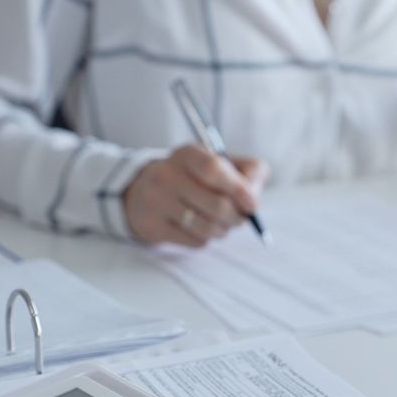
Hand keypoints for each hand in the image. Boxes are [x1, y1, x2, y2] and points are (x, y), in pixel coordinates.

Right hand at [123, 144, 268, 246]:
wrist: (141, 191)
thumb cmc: (192, 177)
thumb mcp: (216, 161)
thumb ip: (248, 170)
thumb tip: (255, 196)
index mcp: (187, 154)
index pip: (213, 169)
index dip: (238, 188)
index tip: (252, 204)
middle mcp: (167, 175)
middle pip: (217, 206)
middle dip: (237, 217)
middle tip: (240, 218)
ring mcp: (156, 201)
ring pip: (208, 228)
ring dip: (223, 230)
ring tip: (221, 223)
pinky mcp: (153, 226)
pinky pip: (195, 241)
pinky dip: (206, 238)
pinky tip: (199, 228)